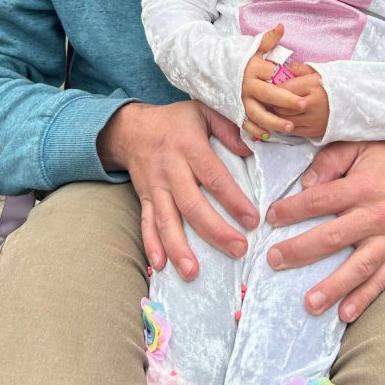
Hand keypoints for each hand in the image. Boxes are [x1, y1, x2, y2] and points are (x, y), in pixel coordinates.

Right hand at [97, 99, 259, 280]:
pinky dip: (151, 245)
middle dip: (215, 230)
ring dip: (178, 248)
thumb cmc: (175, 121)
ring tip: (193, 272)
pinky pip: (146, 223)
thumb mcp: (203, 111)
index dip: (233, 200)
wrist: (131, 128)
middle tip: (238, 249)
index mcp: (189, 146)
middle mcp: (171, 169)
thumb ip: (228, 127)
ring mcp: (155, 186)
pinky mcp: (144, 198)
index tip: (253, 220)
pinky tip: (160, 266)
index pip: (214, 177)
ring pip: (166, 219)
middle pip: (192, 204)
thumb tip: (250, 150)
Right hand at [241, 24, 304, 138]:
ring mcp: (240, 99)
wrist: (206, 67)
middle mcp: (247, 85)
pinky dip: (256, 131)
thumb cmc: (233, 57)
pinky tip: (269, 135)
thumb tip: (282, 27)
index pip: (276, 74)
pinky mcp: (234, 110)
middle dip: (288, 101)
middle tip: (305, 104)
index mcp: (253, 68)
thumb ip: (268, 40)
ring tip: (291, 127)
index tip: (311, 82)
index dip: (293, 78)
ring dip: (274, 122)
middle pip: (269, 95)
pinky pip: (245, 123)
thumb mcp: (250, 47)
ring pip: (258, 114)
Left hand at [265, 141, 384, 321]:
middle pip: (333, 237)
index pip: (320, 200)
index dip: (293, 210)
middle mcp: (377, 215)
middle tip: (275, 260)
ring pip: (358, 266)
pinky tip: (345, 314)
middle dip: (301, 250)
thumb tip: (305, 183)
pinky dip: (364, 298)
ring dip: (333, 287)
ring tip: (309, 304)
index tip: (271, 218)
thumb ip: (329, 161)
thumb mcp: (358, 146)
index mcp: (363, 186)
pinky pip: (382, 280)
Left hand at [271, 62, 328, 138]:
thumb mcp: (315, 71)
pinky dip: (287, 124)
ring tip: (278, 108)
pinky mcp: (314, 131)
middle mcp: (312, 104)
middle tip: (271, 99)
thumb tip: (278, 69)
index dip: (273, 88)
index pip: (283, 89)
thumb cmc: (330, 84)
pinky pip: (293, 130)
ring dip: (279, 115)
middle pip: (281, 107)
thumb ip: (297, 69)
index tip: (270, 87)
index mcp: (312, 86)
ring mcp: (313, 120)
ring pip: (285, 120)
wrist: (352, 101)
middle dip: (274, 103)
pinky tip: (287, 118)